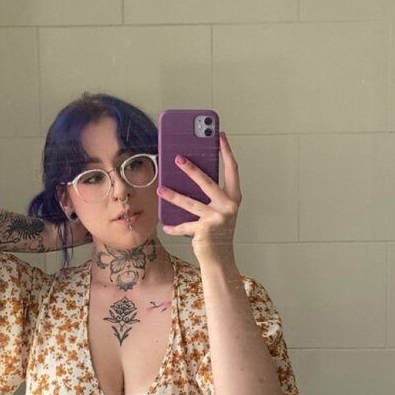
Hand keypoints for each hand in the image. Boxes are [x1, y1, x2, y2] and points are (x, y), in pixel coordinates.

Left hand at [156, 131, 240, 260]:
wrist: (221, 258)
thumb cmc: (217, 230)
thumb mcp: (217, 209)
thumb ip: (209, 194)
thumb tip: (187, 173)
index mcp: (234, 197)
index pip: (232, 169)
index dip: (227, 151)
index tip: (220, 135)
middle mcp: (229, 206)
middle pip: (208, 183)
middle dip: (192, 169)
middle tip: (177, 158)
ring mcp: (218, 219)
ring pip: (191, 203)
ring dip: (173, 195)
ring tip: (160, 188)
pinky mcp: (206, 231)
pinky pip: (185, 226)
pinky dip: (174, 227)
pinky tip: (165, 225)